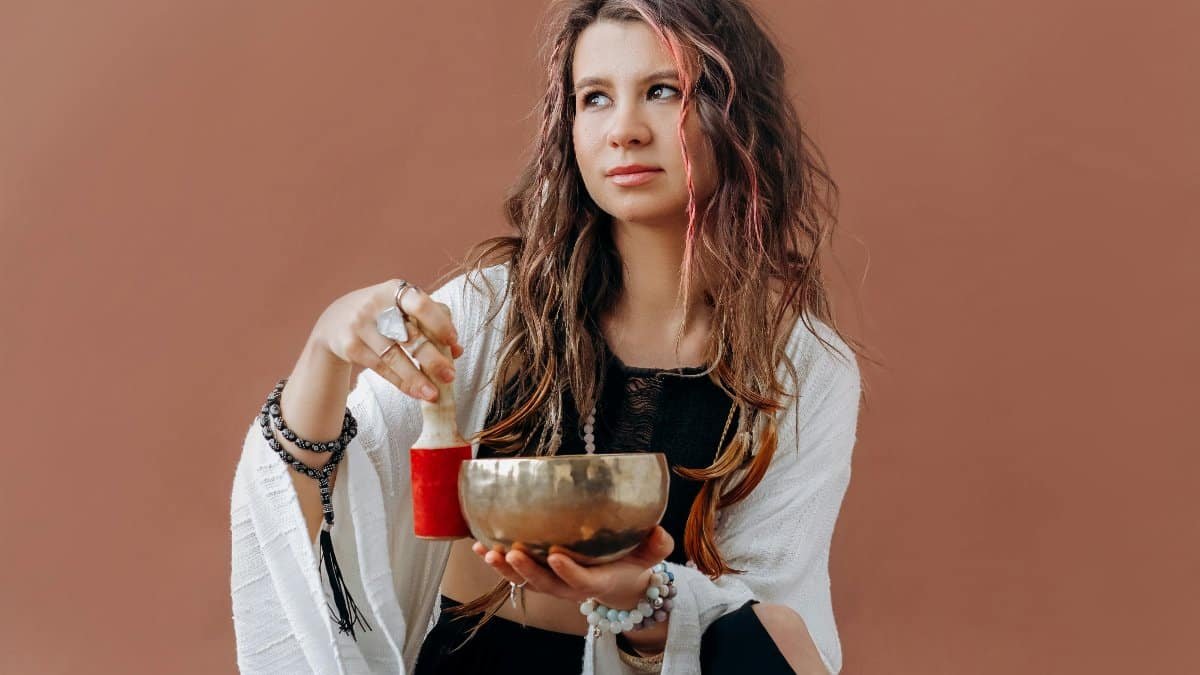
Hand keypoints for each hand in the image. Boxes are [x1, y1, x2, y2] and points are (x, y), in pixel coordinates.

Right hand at [312, 279, 463, 401]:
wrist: (335, 320)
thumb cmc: (382, 314)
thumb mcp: (402, 308)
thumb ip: (431, 324)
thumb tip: (458, 350)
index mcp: (395, 290)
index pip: (420, 305)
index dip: (439, 323)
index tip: (454, 342)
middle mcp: (376, 306)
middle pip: (408, 335)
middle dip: (432, 358)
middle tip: (450, 376)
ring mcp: (360, 326)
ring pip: (393, 356)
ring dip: (416, 378)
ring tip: (433, 393)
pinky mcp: (350, 346)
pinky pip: (381, 368)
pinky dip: (400, 382)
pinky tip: (415, 392)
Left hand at [472, 526, 673, 609]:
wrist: (618, 582)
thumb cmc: (632, 563)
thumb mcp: (650, 555)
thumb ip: (657, 545)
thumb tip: (658, 530)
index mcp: (597, 582)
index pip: (581, 582)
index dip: (568, 572)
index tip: (556, 556)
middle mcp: (569, 586)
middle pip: (545, 584)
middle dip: (527, 570)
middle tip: (512, 553)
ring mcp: (551, 582)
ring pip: (525, 580)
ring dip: (505, 568)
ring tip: (488, 552)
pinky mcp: (539, 574)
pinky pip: (514, 571)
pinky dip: (496, 560)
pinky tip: (478, 545)